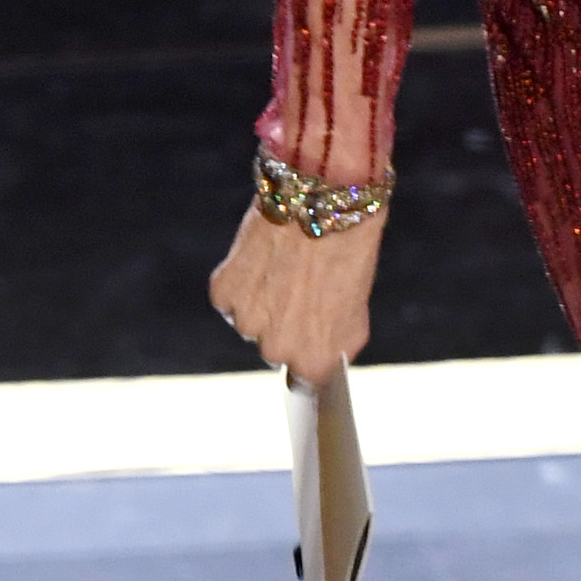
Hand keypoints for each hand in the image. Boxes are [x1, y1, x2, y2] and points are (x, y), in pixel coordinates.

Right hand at [210, 203, 381, 385]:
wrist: (323, 202)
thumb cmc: (348, 250)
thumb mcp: (357, 306)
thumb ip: (338, 340)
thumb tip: (329, 355)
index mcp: (315, 360)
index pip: (306, 378)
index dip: (311, 352)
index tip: (312, 336)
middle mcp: (277, 350)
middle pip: (276, 349)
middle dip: (286, 326)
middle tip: (302, 289)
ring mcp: (246, 323)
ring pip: (250, 322)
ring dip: (261, 304)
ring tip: (285, 268)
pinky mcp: (223, 293)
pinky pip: (230, 298)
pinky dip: (242, 282)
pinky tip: (265, 257)